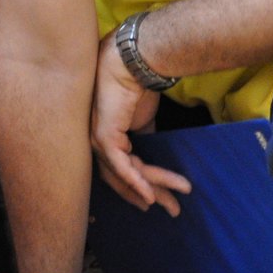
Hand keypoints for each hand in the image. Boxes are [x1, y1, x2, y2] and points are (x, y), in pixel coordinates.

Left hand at [90, 31, 191, 213]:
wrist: (134, 62)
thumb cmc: (136, 84)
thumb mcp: (142, 118)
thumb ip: (143, 136)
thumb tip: (153, 148)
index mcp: (104, 139)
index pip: (121, 171)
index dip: (141, 187)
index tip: (159, 201)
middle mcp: (96, 144)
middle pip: (122, 180)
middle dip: (150, 195)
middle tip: (173, 210)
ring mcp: (97, 142)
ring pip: (126, 176)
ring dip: (154, 187)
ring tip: (176, 200)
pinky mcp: (104, 138)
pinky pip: (121, 167)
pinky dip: (137, 182)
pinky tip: (151, 195)